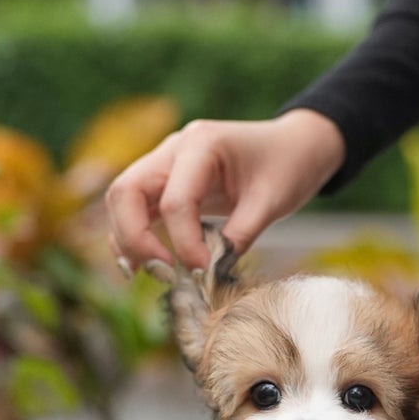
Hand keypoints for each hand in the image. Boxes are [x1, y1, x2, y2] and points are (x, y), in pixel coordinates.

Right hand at [106, 108, 345, 272]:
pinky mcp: (165, 182)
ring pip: (122, 200)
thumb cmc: (288, 165)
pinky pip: (135, 209)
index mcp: (203, 144)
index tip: (203, 272)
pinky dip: (133, 237)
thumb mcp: (272, 201)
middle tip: (164, 274)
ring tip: (154, 274)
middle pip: (126, 192)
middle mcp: (174, 149)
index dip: (184, 243)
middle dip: (135, 238)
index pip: (174, 200)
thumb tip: (208, 275)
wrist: (295, 146)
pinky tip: (144, 266)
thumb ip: (239, 236)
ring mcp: (165, 163)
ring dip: (129, 239)